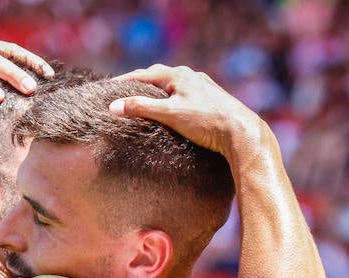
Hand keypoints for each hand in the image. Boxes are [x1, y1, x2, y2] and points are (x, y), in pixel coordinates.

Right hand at [106, 64, 262, 159]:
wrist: (240, 132)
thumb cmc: (205, 121)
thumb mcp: (169, 114)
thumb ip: (141, 108)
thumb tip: (113, 107)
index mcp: (178, 75)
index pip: (144, 74)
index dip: (124, 82)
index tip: (108, 89)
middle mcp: (191, 76)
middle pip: (158, 76)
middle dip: (139, 83)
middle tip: (122, 92)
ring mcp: (202, 87)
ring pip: (172, 85)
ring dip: (156, 91)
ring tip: (143, 100)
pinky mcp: (211, 99)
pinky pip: (184, 94)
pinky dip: (170, 99)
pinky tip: (171, 109)